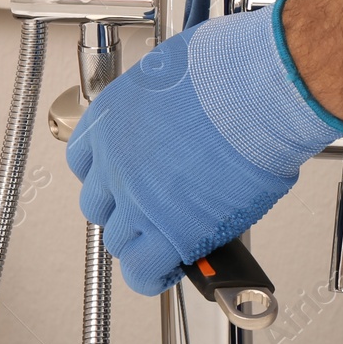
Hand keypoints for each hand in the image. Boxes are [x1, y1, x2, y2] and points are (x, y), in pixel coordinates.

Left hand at [66, 0, 342, 294]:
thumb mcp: (176, 71)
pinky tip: (174, 266)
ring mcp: (137, 199)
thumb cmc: (233, 68)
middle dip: (125, 208)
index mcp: (111, 117)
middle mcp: (114, 161)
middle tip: (155, 206)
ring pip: (120, 241)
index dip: (109, 175)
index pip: (84, 162)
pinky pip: (144, 272)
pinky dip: (156, 274)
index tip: (125, 180)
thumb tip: (178, 114)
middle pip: (100, 205)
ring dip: (143, 240)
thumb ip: (164, 104)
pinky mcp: (169, 231)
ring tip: (170, 237)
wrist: (258, 90)